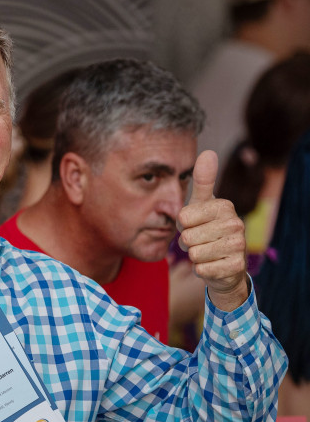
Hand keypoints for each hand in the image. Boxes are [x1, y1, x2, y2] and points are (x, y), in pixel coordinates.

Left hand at [177, 150, 248, 310]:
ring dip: (194, 257)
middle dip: (187, 243)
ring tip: (206, 252)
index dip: (183, 225)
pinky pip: (202, 269)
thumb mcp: (202, 204)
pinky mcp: (236, 267)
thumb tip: (208, 151)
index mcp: (224, 206)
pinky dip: (201, 270)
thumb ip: (203, 180)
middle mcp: (236, 223)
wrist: (224, 265)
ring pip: (194, 254)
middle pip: (187, 237)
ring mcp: (239, 246)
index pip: (183, 217)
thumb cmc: (207, 229)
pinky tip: (212, 265)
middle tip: (200, 241)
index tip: (194, 225)